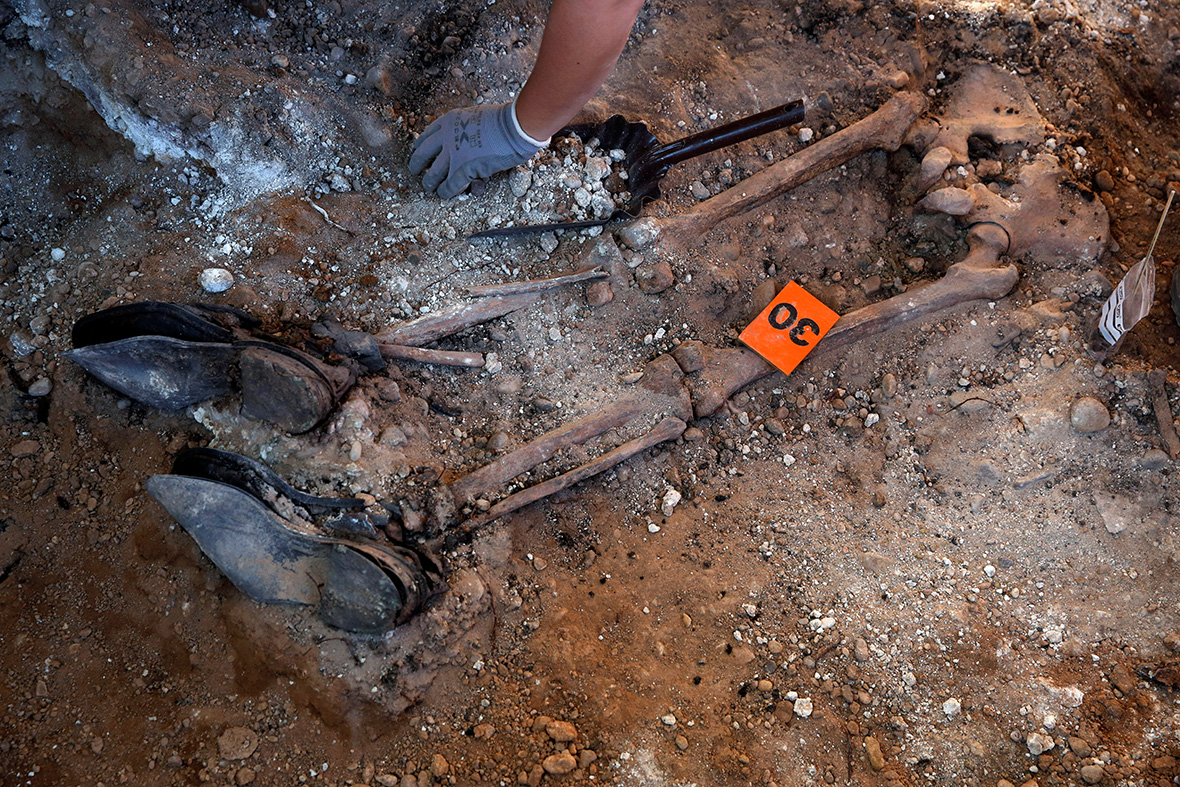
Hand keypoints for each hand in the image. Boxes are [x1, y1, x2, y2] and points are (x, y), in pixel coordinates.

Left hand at [408, 103, 543, 198]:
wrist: (515, 127)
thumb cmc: (505, 121)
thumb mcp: (476, 117)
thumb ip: (465, 127)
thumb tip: (466, 137)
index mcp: (449, 121)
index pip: (426, 135)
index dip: (420, 146)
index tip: (417, 151)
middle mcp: (446, 137)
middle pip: (422, 154)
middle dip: (416, 165)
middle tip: (415, 171)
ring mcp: (453, 154)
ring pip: (433, 174)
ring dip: (429, 183)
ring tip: (429, 187)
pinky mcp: (463, 170)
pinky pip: (449, 186)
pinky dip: (445, 192)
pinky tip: (444, 195)